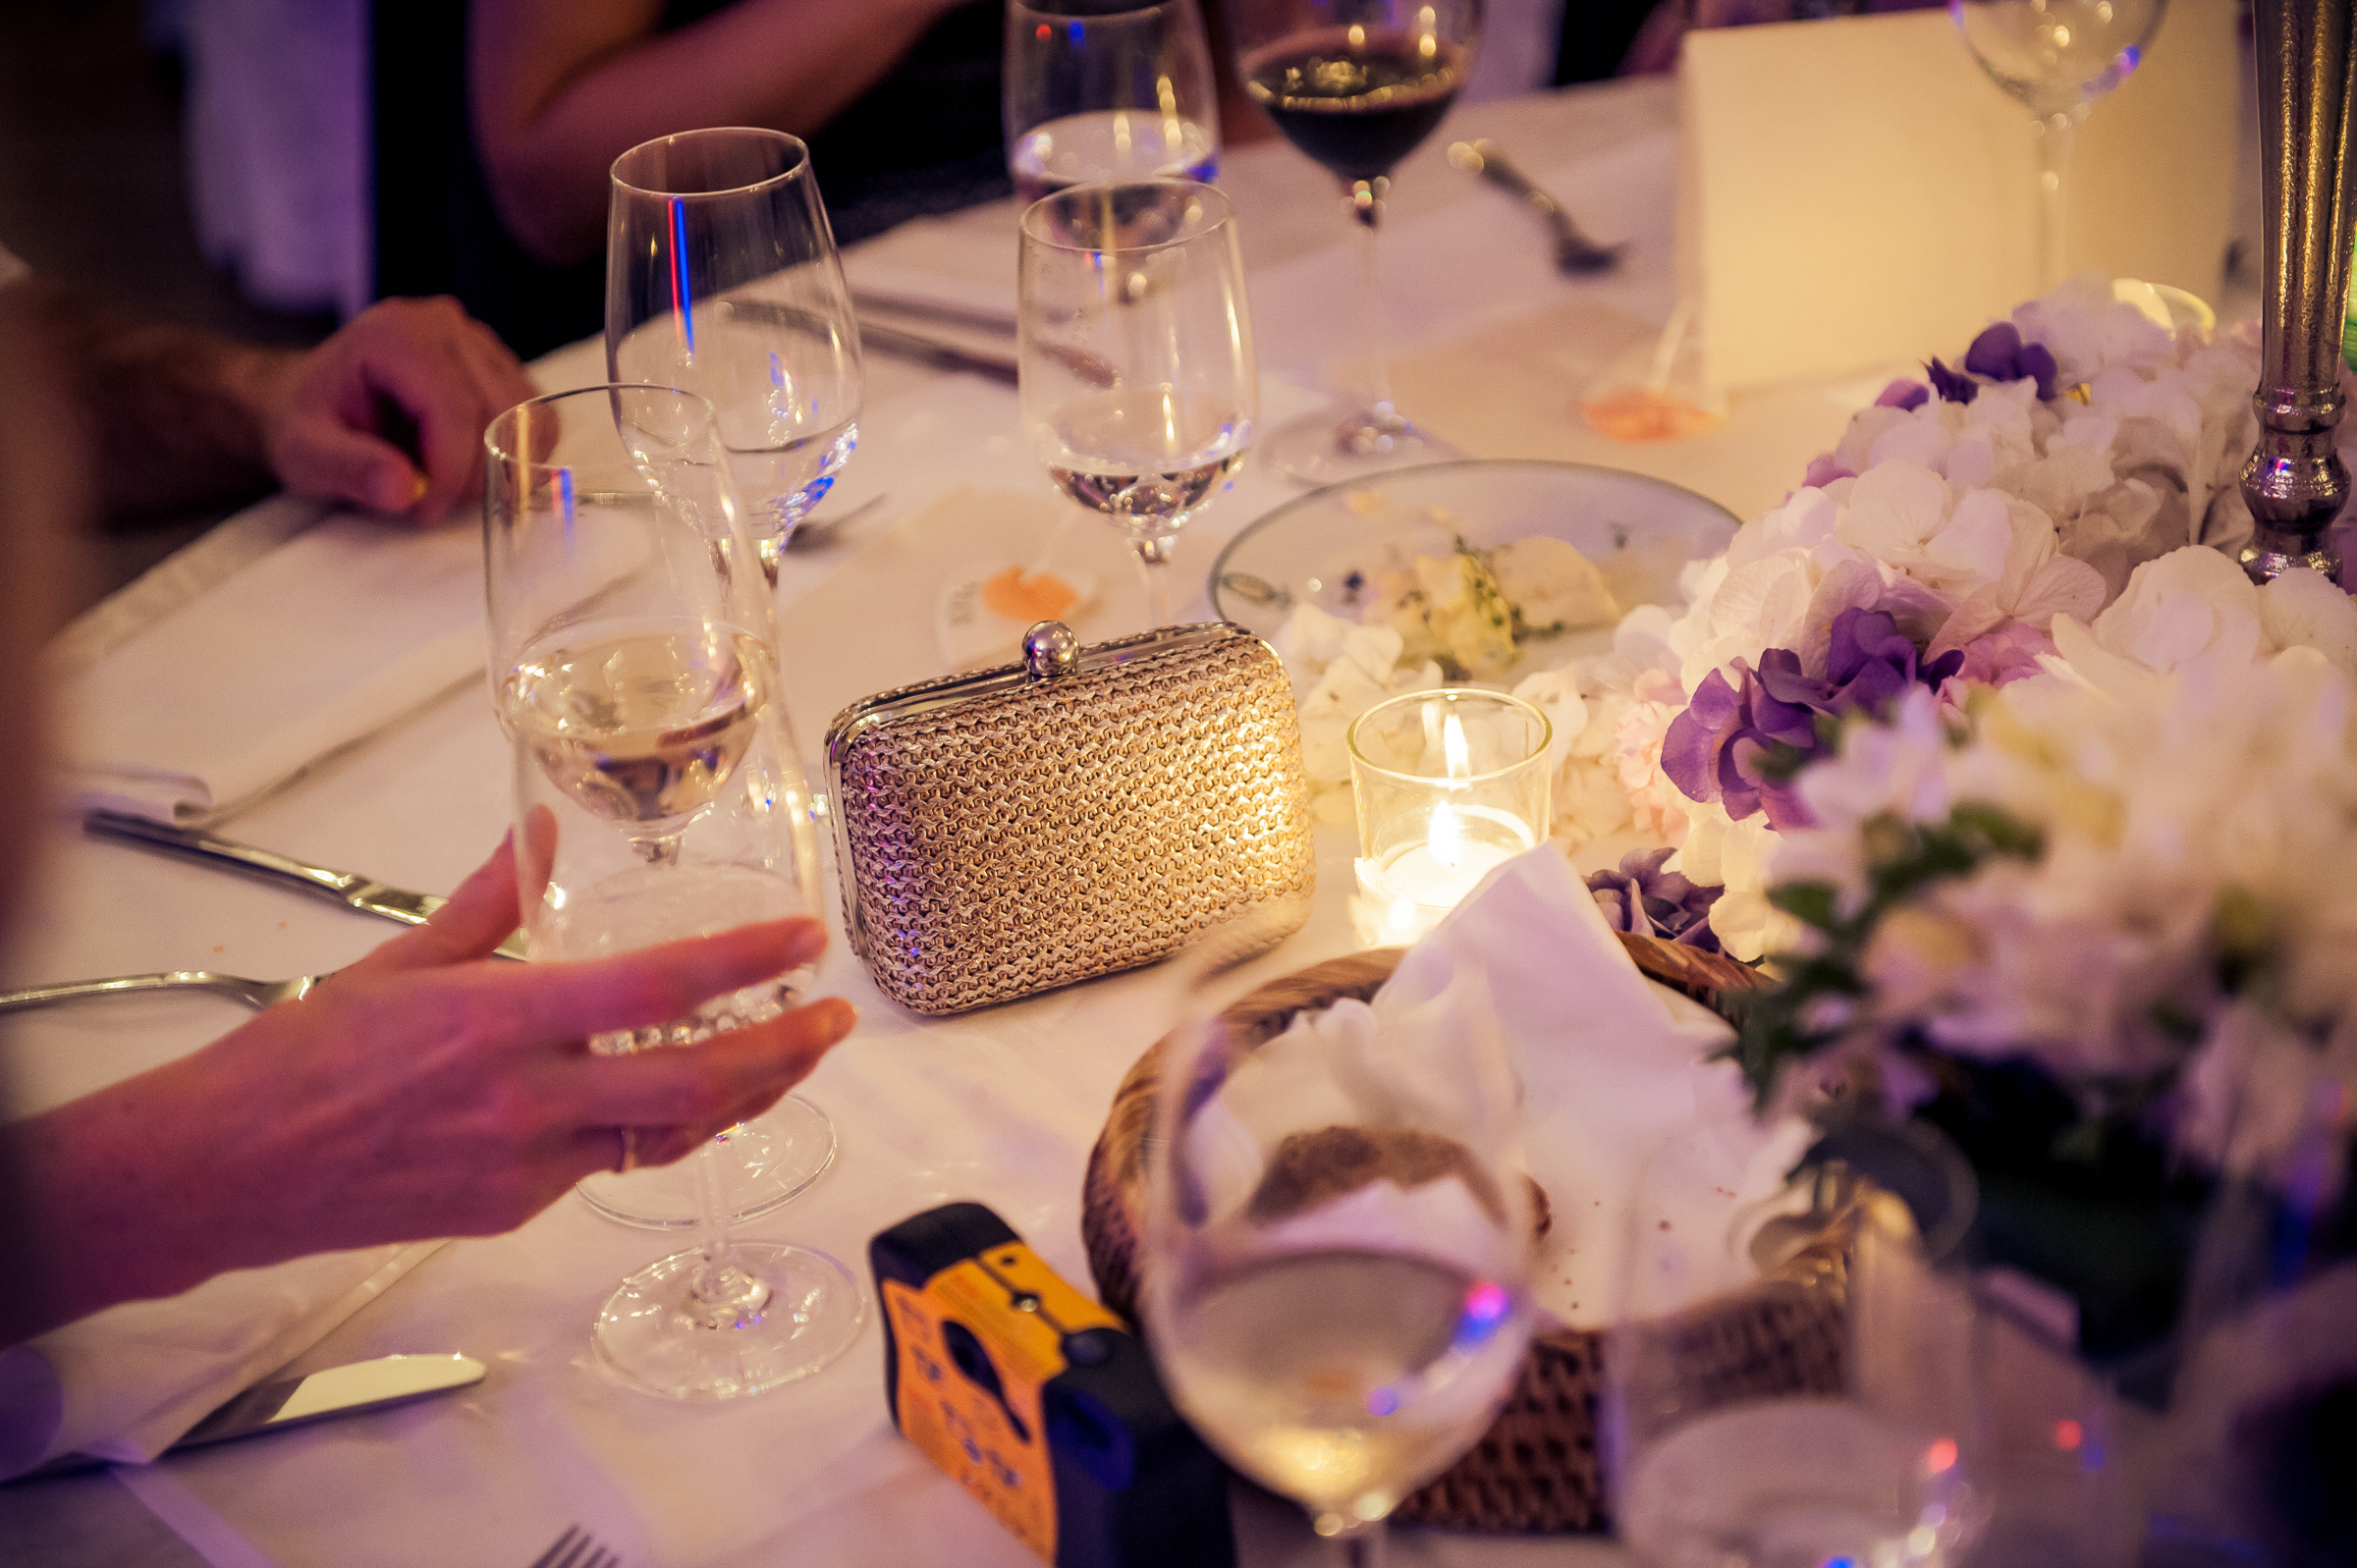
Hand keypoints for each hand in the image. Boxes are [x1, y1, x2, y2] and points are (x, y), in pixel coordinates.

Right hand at [3, 835, 856, 1335]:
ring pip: (669, 1136)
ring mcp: (528, 1166)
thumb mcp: (401, 959)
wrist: (228, 1172)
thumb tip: (544, 830)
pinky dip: (658, 1132)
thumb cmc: (301, 1060)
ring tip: (789, 1056)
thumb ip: (490, 898)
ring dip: (740, 1096)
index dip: (746, 964)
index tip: (806, 941)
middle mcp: (529, 1099)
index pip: (657, 988)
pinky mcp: (516, 1209)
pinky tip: (681, 1100)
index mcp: (503, 1021)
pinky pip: (611, 1167)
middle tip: (835, 1018)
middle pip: (696, 1085)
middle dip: (784, 1052)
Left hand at [257, 297, 538, 524]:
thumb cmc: (309, 423)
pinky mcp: (499, 364)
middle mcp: (445, 325)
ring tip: (449, 482)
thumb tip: (401, 490)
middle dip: (476, 472)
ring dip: (500, 465)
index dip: (451, 471)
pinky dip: (516, 454)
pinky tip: (472, 464)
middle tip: (435, 501)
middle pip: (500, 412)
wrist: (314, 400)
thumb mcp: (305, 453)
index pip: (455, 408)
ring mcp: (478, 341)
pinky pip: (535, 416)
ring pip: (527, 416)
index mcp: (397, 334)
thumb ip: (348, 469)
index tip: (424, 509)